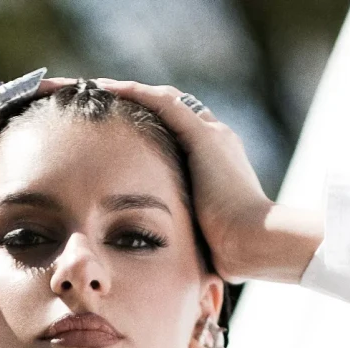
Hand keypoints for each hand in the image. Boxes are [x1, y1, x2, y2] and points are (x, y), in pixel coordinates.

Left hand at [92, 79, 321, 283]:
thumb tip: (183, 256)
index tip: (119, 127)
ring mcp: (212, 135)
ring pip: (164, 99)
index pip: (180, 131)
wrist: (255, 243)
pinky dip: (134, 92)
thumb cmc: (232, 251)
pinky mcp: (204, 137)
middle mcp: (217, 139)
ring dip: (128, 91)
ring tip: (94, 88)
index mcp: (218, 160)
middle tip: (100, 99)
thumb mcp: (204, 234)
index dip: (149, 125)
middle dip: (137, 102)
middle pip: (171, 108)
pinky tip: (106, 88)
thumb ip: (190, 230)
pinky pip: (162, 103)